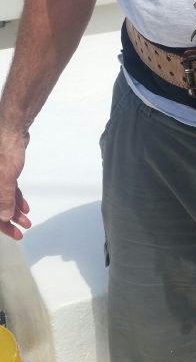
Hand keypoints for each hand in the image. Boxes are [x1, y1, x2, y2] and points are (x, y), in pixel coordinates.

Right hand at [0, 126, 31, 240]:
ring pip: (2, 199)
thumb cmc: (5, 148)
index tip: (15, 234)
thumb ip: (4, 199)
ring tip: (27, 220)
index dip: (2, 226)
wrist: (12, 127)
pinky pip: (7, 190)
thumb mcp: (5, 178)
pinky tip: (25, 207)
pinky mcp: (1, 171)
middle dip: (9, 220)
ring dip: (14, 210)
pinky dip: (15, 198)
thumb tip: (3, 217)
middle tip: (22, 230)